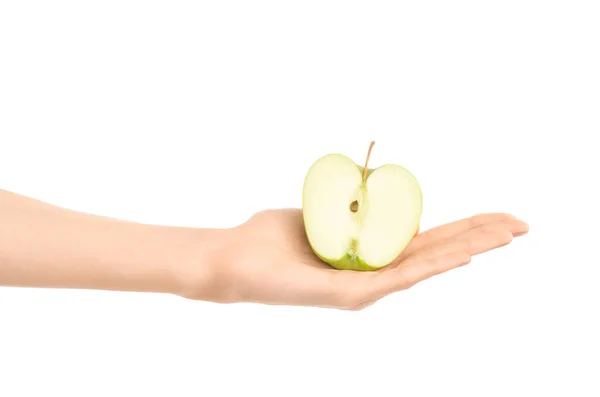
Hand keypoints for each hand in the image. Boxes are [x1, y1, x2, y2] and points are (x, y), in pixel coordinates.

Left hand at [195, 209, 528, 309]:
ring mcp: (364, 288)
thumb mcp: (318, 213)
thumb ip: (349, 208)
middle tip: (522, 223)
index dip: (464, 227)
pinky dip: (433, 264)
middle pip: (438, 252)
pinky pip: (398, 277)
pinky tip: (462, 255)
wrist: (232, 259)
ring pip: (428, 265)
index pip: (427, 239)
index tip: (497, 214)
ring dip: (470, 247)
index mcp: (369, 254)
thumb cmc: (269, 238)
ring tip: (507, 234)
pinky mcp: (349, 296)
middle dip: (481, 236)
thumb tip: (372, 197)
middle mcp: (374, 274)